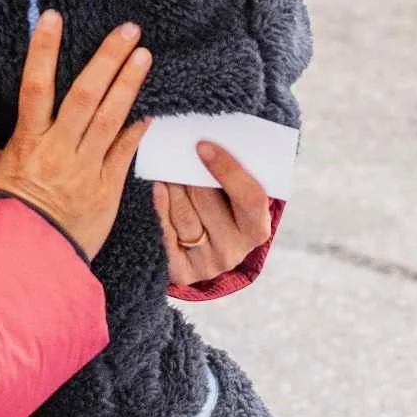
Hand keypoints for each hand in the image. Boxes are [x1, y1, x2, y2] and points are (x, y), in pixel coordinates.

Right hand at [0, 12, 151, 260]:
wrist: (27, 259)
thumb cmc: (2, 214)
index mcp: (28, 141)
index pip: (35, 86)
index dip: (44, 50)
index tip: (54, 18)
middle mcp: (60, 149)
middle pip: (86, 95)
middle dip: (108, 59)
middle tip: (128, 29)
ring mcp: (86, 169)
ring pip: (111, 118)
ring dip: (129, 84)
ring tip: (145, 55)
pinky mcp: (107, 190)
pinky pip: (124, 154)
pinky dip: (136, 131)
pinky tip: (148, 111)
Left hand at [152, 142, 273, 286]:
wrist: (211, 251)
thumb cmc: (227, 212)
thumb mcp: (239, 199)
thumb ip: (233, 177)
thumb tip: (207, 144)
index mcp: (257, 229)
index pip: (249, 197)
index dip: (228, 169)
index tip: (203, 145)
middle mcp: (234, 251)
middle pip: (208, 202)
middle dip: (190, 173)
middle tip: (178, 151)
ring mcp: (208, 264)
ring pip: (184, 216)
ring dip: (173, 187)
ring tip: (168, 167)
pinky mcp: (183, 271)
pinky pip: (167, 233)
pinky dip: (161, 206)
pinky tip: (159, 188)